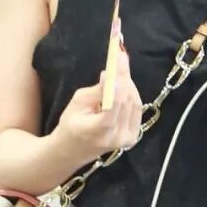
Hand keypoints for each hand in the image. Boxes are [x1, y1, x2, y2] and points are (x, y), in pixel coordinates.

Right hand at [53, 47, 143, 165]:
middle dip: (123, 76)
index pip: (112, 108)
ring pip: (134, 102)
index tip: (118, 62)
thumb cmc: (71, 125)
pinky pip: (136, 109)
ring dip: (127, 82)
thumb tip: (110, 75)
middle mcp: (116, 137)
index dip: (117, 85)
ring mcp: (127, 139)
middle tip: (120, 55)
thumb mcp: (77, 103)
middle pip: (126, 101)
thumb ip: (97, 91)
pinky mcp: (133, 137)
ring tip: (120, 66)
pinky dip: (130, 93)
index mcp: (97, 131)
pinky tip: (123, 82)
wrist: (73, 151)